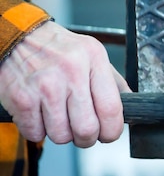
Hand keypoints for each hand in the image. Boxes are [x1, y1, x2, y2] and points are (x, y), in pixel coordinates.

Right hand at [0, 21, 130, 147]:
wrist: (20, 37)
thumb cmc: (59, 49)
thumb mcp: (93, 54)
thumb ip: (113, 81)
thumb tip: (132, 106)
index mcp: (94, 60)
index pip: (111, 109)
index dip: (113, 131)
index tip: (110, 134)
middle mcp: (71, 72)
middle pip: (87, 129)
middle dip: (87, 138)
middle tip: (84, 132)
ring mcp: (45, 86)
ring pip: (61, 135)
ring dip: (62, 134)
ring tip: (60, 116)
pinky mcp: (22, 98)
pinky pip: (36, 133)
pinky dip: (39, 130)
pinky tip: (41, 114)